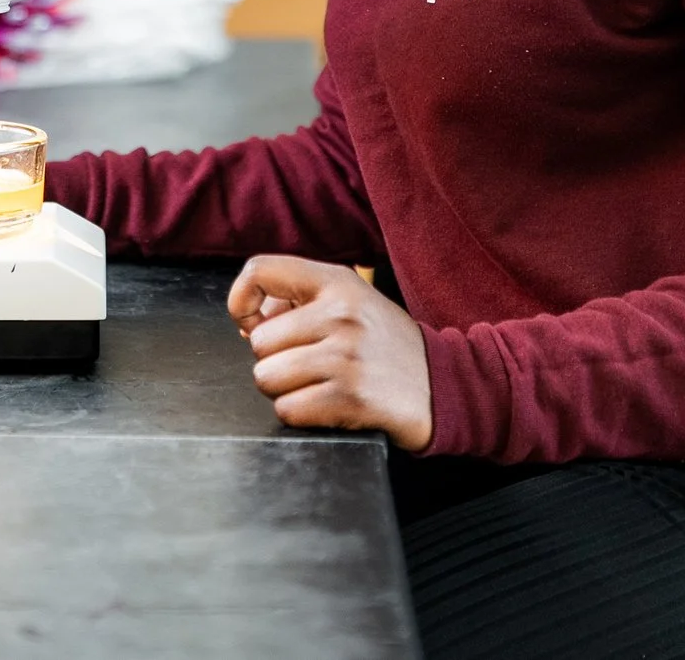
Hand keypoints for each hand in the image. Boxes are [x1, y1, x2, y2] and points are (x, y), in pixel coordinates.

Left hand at [228, 255, 433, 452]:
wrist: (444, 385)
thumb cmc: (385, 344)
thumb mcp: (349, 302)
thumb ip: (297, 302)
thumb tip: (246, 321)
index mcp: (337, 282)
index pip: (260, 270)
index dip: (240, 300)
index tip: (250, 322)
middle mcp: (341, 313)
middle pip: (258, 342)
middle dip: (273, 359)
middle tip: (307, 363)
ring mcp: (346, 356)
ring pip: (266, 377)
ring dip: (284, 389)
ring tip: (318, 383)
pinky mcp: (350, 397)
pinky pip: (287, 409)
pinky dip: (299, 413)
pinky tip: (327, 404)